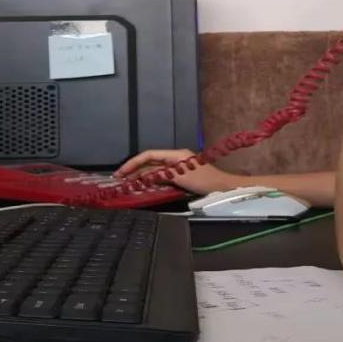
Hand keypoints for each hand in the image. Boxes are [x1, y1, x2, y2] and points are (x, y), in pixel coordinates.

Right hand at [113, 150, 239, 194]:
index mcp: (175, 154)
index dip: (133, 163)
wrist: (222, 187)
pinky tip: (144, 185)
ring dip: (141, 175)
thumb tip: (145, 176)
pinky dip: (151, 179)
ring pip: (155, 169)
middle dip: (134, 169)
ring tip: (128, 183)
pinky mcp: (180, 175)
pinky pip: (161, 176)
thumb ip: (162, 175)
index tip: (122, 172)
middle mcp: (175, 158)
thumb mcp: (181, 177)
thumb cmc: (204, 181)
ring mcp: (177, 166)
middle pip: (150, 162)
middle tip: (120, 179)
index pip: (149, 155)